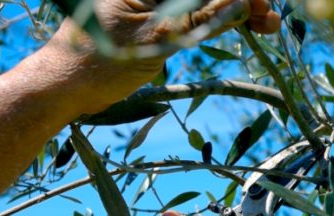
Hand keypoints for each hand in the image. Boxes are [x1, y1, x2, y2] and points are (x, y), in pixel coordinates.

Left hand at [32, 0, 280, 116]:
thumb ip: (199, 18)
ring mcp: (151, 3)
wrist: (66, 88)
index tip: (261, 6)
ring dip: (232, 10)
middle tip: (268, 19)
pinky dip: (214, 21)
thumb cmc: (100, 64)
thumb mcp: (156, 40)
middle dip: (238, 0)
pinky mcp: (153, 19)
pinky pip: (190, 13)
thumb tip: (240, 2)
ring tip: (264, 25)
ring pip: (201, 0)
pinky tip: (237, 25)